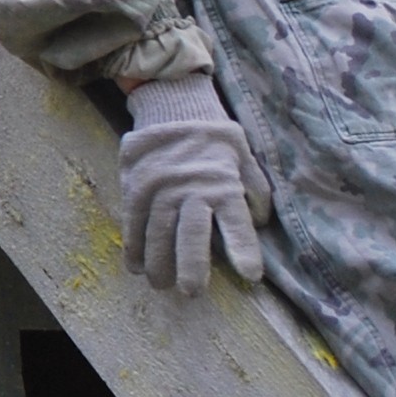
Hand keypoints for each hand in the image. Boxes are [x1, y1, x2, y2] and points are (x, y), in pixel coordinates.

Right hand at [118, 74, 270, 294]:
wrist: (174, 103)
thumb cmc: (215, 137)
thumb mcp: (245, 157)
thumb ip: (257, 190)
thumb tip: (261, 222)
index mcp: (224, 184)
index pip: (237, 223)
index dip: (244, 250)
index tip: (250, 276)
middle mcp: (192, 189)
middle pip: (191, 235)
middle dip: (191, 267)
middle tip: (191, 293)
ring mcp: (161, 188)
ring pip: (158, 233)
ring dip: (159, 263)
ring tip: (162, 285)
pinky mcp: (137, 186)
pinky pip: (134, 222)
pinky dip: (133, 246)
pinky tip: (136, 266)